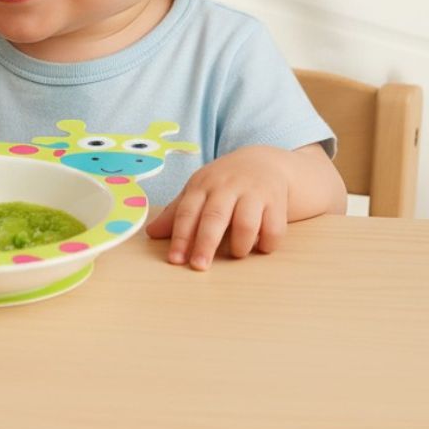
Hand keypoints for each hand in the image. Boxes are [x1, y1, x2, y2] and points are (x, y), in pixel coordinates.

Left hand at [145, 146, 289, 270]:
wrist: (263, 162)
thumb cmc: (223, 182)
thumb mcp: (198, 190)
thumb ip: (177, 212)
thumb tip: (151, 233)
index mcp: (203, 185)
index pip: (188, 211)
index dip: (180, 236)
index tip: (174, 259)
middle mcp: (227, 187)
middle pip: (214, 217)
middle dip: (205, 243)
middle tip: (198, 266)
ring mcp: (253, 193)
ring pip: (246, 223)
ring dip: (240, 244)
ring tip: (235, 254)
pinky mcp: (277, 202)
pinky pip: (274, 229)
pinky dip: (266, 243)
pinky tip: (260, 247)